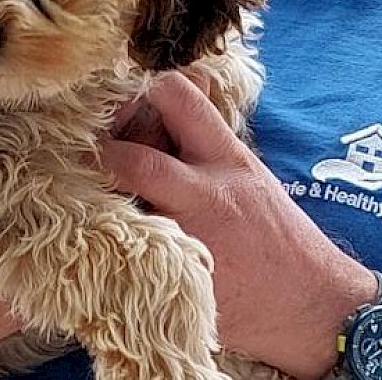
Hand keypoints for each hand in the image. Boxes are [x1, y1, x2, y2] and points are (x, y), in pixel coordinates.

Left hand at [98, 72, 376, 378]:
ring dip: (91, 204)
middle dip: (100, 153)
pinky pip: (125, 263)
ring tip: (72, 197)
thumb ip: (206, 132)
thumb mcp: (246, 169)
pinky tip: (88, 243)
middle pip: (137, 161)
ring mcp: (188, 245)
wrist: (308, 303)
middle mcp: (205, 196)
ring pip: (121, 216)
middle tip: (72, 151)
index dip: (140, 90)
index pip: (177, 97)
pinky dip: (103, 250)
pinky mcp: (176, 288)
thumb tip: (180, 78)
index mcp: (225, 157)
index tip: (119, 97)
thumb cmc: (273, 230)